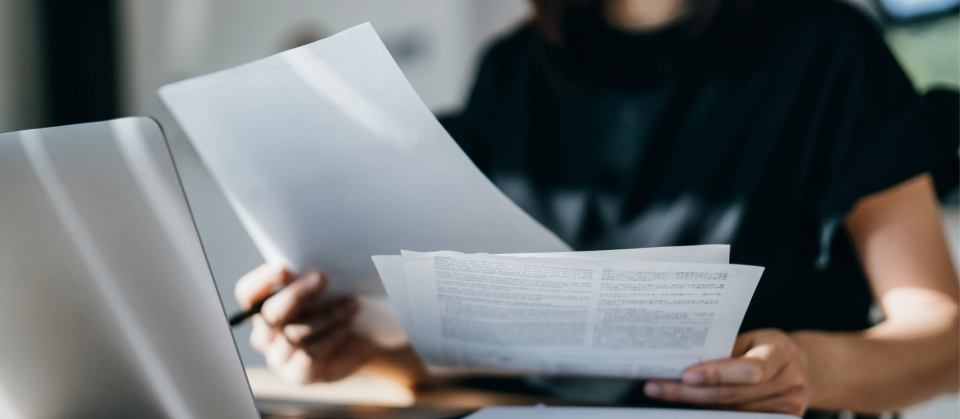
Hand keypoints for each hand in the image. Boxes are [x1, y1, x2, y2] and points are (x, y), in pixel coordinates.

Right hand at [234, 263, 375, 383]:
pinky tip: (348, 322)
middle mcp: (265, 334)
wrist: (358, 343)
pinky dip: (332, 334)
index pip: (248, 293)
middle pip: (270, 314)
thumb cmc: (336, 307)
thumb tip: (314, 269)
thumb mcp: (323, 290)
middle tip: (322, 278)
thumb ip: (310, 279)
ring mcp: (278, 357)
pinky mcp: (298, 374)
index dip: (262, 280)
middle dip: (296, 294)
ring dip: (326, 315)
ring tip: (351, 302)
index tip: (284, 267)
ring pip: (294, 334)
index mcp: (263, 307)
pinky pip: (310, 353)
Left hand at [643, 329, 812, 415]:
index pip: (750, 368)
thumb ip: (726, 349)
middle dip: (691, 394)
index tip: (686, 375)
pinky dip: (714, 413)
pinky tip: (692, 407)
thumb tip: (684, 358)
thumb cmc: (769, 349)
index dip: (717, 373)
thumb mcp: (753, 339)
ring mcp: (788, 406)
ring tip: (666, 394)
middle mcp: (789, 382)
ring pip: (732, 411)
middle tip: (658, 388)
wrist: (803, 369)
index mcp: (781, 353)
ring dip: (697, 405)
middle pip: (734, 395)